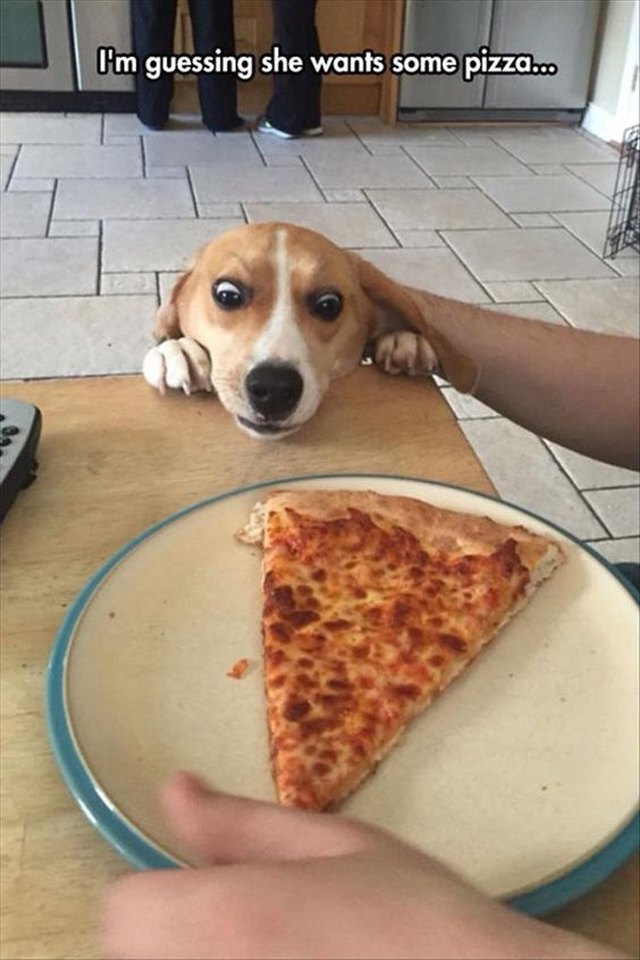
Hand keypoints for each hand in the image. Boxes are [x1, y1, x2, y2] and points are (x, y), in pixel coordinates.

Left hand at [102, 772, 624, 959]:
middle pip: (133, 952)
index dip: (158, 894)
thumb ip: (243, 825)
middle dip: (173, 933)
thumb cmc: (420, 918)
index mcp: (227, 917)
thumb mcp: (338, 845)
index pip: (124, 911)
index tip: (204, 892)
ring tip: (275, 950)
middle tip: (249, 927)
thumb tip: (173, 790)